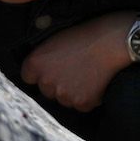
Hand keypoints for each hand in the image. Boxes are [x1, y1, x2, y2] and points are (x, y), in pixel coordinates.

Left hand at [20, 13, 135, 112]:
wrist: (111, 42)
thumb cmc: (84, 36)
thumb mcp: (54, 40)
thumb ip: (42, 57)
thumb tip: (37, 70)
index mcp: (35, 64)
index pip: (28, 77)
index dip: (41, 73)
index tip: (52, 68)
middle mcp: (46, 82)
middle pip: (47, 90)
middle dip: (57, 83)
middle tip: (73, 69)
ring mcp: (63, 95)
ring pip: (64, 99)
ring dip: (73, 91)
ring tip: (86, 73)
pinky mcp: (82, 103)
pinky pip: (81, 105)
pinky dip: (89, 97)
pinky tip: (96, 81)